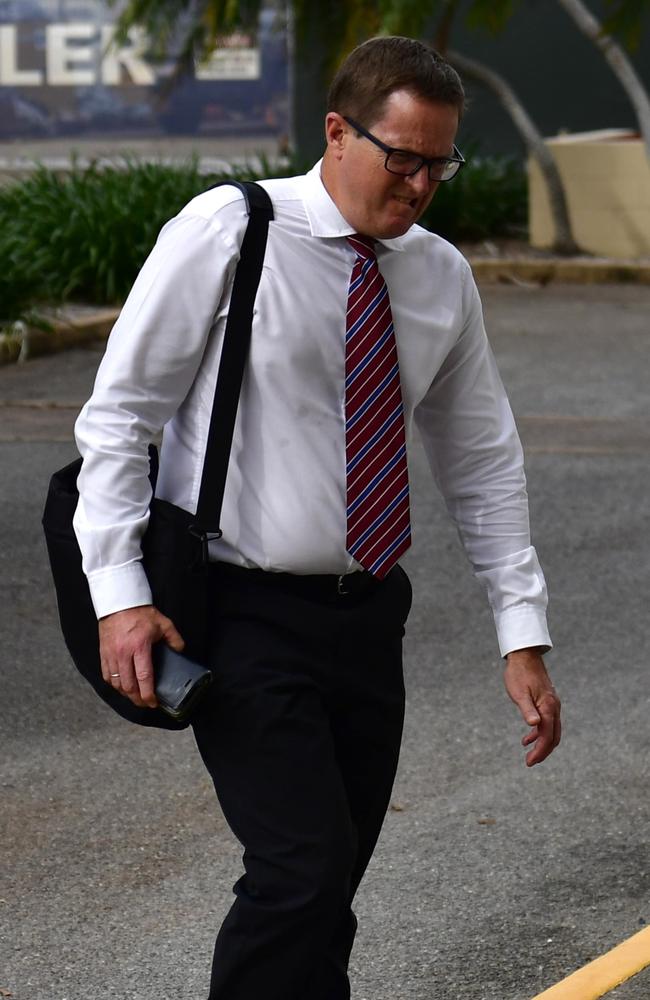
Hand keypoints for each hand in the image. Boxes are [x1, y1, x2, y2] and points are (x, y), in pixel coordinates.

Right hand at [99, 605, 184, 708]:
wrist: (118, 603)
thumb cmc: (140, 613)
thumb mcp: (163, 623)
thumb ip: (174, 639)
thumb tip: (180, 651)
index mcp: (140, 647)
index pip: (144, 678)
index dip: (148, 694)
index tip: (153, 703)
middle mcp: (123, 654)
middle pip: (128, 686)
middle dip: (138, 699)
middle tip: (146, 703)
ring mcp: (111, 655)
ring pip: (116, 683)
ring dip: (126, 694)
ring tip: (135, 697)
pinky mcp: (103, 654)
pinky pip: (106, 676)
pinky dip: (114, 685)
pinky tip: (122, 687)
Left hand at [503, 648, 560, 766]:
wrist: (524, 656)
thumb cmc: (519, 674)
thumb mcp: (519, 693)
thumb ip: (527, 709)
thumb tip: (534, 725)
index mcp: (548, 707)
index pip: (547, 736)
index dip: (540, 751)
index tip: (530, 762)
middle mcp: (554, 708)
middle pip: (553, 736)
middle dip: (543, 751)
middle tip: (530, 762)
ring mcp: (552, 705)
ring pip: (551, 730)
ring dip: (542, 744)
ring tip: (530, 754)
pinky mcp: (547, 702)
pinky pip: (547, 722)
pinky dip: (539, 733)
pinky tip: (527, 738)